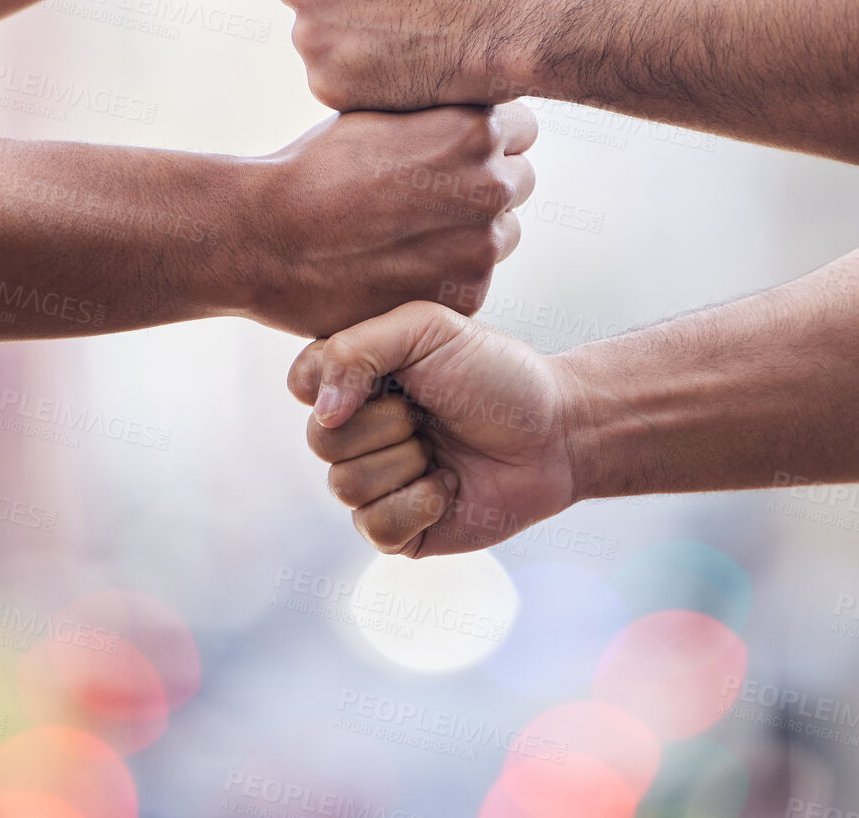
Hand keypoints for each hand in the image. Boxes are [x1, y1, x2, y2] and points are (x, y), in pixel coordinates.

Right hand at [243, 105, 535, 335]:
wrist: (266, 236)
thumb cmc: (315, 164)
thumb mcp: (380, 108)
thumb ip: (437, 105)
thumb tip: (472, 96)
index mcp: (477, 127)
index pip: (521, 125)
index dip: (481, 135)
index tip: (445, 147)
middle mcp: (493, 184)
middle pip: (519, 178)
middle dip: (482, 181)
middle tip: (422, 191)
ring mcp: (484, 244)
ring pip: (502, 231)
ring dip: (470, 230)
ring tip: (407, 229)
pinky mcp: (467, 294)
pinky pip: (475, 276)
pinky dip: (447, 273)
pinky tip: (399, 262)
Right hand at [287, 302, 579, 555]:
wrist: (556, 432)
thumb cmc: (495, 373)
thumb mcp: (427, 329)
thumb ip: (356, 348)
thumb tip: (320, 411)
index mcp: (358, 378)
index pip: (302, 383)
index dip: (337, 383)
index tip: (390, 375)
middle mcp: (358, 429)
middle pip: (320, 440)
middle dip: (386, 425)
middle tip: (428, 413)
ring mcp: (376, 481)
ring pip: (345, 486)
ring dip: (406, 464)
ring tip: (442, 450)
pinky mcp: (399, 529)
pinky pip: (374, 528)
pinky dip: (418, 505)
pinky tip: (448, 487)